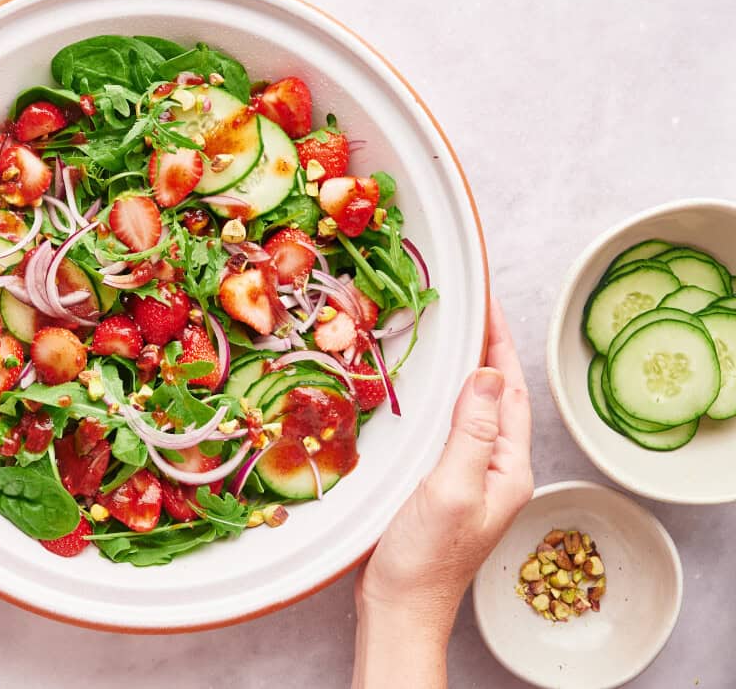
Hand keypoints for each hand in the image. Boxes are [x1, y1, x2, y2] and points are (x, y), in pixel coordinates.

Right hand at [352, 297, 532, 687]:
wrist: (399, 607)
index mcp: (508, 468)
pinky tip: (426, 391)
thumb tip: (486, 374)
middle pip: (497, 396)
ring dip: (465, 371)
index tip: (488, 302)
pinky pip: (450, 428)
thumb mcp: (451, 488)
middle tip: (469, 306)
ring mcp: (470, 478)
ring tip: (452, 335)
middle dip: (487, 349)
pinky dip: (442, 399)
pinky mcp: (442, 484)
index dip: (500, 343)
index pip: (510, 391)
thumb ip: (471, 432)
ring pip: (473, 410)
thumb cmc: (425, 558)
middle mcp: (495, 470)